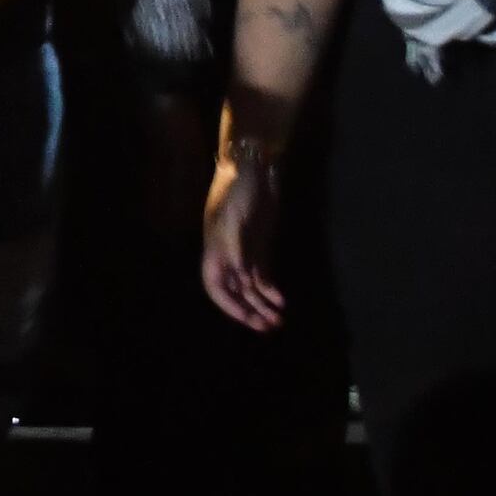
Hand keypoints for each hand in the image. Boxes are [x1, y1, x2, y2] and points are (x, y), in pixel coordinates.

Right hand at [200, 131, 285, 331]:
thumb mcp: (236, 216)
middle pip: (235, 292)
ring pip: (251, 287)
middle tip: (268, 328)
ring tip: (279, 321)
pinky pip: (264, 275)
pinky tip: (281, 301)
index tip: (246, 320)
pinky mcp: (261, 247)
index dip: (229, 306)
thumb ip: (236, 246)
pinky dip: (271, 290)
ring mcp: (245, 252)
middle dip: (250, 312)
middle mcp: (227, 256)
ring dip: (263, 305)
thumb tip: (240, 276)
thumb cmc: (239, 189)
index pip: (216, 287)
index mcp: (214, 251)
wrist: (254, 167)